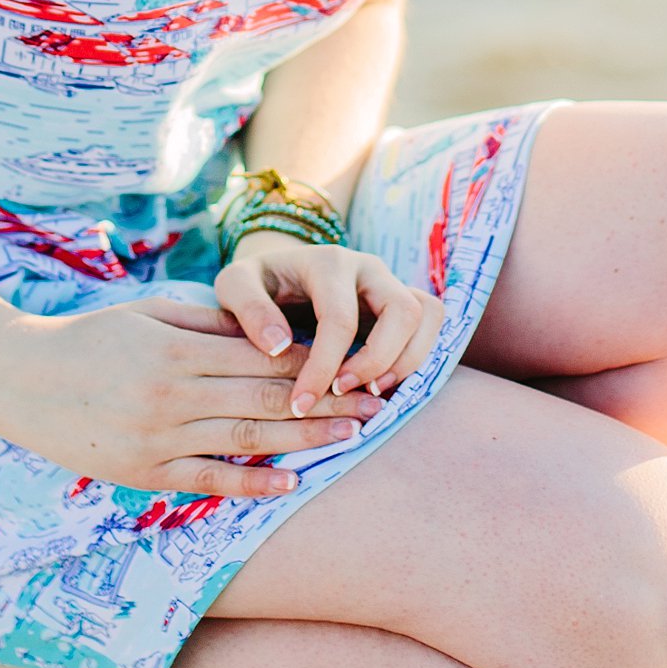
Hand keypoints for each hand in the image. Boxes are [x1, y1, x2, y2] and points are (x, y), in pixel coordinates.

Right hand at [0, 297, 387, 499]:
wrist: (17, 378)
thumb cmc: (89, 337)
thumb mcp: (148, 313)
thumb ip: (207, 324)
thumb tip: (269, 330)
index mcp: (177, 349)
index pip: (263, 355)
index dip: (316, 361)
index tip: (357, 361)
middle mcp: (170, 395)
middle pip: (266, 397)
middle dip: (326, 401)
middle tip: (376, 402)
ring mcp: (156, 437)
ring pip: (245, 439)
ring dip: (303, 440)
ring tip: (351, 436)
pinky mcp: (142, 472)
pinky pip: (207, 480)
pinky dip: (251, 483)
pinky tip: (290, 483)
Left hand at [215, 240, 445, 411]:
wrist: (280, 269)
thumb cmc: (258, 282)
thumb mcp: (235, 285)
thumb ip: (249, 309)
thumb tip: (279, 346)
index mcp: (328, 263)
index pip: (340, 319)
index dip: (324, 366)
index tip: (301, 404)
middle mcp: (369, 268)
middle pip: (402, 311)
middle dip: (377, 361)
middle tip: (342, 394)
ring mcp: (391, 283)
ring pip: (427, 315)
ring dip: (407, 360)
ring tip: (370, 394)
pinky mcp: (402, 301)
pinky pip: (431, 323)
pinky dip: (417, 356)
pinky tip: (383, 384)